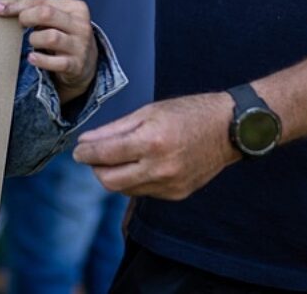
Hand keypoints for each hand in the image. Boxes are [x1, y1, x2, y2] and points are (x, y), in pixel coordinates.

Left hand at [0, 0, 95, 105]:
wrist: (86, 65)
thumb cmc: (62, 34)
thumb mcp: (54, 19)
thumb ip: (32, 9)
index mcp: (76, 8)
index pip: (43, 1)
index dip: (18, 5)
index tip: (0, 9)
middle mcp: (81, 25)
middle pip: (47, 14)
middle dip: (27, 17)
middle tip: (20, 25)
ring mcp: (80, 46)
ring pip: (51, 37)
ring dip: (34, 39)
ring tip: (32, 42)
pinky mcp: (76, 65)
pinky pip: (56, 62)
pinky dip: (40, 60)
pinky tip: (32, 58)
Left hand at [72, 93, 234, 199]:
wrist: (228, 129)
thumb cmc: (188, 112)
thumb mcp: (148, 111)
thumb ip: (114, 129)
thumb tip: (86, 142)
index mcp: (151, 141)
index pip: (105, 155)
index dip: (85, 154)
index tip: (77, 151)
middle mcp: (160, 168)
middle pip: (110, 181)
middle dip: (95, 169)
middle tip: (92, 156)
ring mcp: (170, 185)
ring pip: (125, 190)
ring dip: (114, 176)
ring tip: (116, 157)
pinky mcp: (177, 194)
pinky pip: (144, 192)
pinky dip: (135, 180)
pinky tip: (140, 164)